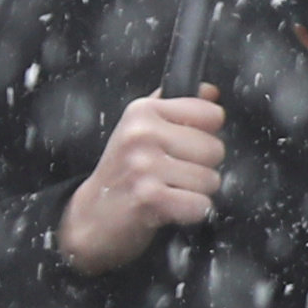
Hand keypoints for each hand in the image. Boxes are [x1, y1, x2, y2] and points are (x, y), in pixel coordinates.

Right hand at [59, 85, 224, 275]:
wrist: (92, 216)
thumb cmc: (121, 173)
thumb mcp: (139, 128)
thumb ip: (174, 106)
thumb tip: (211, 92)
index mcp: (142, 111)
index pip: (211, 115)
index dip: (204, 134)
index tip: (181, 147)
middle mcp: (141, 134)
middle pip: (215, 149)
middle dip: (201, 167)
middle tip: (171, 174)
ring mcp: (144, 166)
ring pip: (210, 179)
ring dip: (195, 192)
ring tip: (168, 190)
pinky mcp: (149, 197)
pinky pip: (200, 205)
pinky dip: (190, 212)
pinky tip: (168, 208)